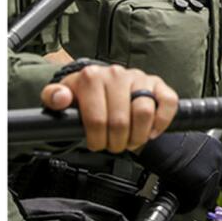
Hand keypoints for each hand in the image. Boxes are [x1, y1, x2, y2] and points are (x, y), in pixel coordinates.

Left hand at [41, 64, 178, 152]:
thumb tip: (60, 98)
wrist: (103, 85)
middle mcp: (117, 74)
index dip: (97, 139)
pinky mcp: (158, 84)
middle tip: (113, 146)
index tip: (96, 144)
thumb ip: (53, 97)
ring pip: (145, 112)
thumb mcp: (63, 96)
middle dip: (117, 141)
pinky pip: (168, 102)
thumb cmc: (84, 96)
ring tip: (131, 141)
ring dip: (138, 136)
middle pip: (121, 120)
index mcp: (92, 77)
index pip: (97, 119)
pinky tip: (152, 131)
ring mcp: (140, 78)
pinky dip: (162, 121)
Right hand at [135, 132, 221, 213]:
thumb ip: (196, 158)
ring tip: (182, 200)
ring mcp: (213, 172)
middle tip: (192, 192)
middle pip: (218, 181)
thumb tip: (192, 169)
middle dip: (206, 188)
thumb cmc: (168, 144)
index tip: (199, 180)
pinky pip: (196, 201)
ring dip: (196, 198)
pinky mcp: (204, 184)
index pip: (219, 167)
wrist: (161, 147)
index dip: (208, 176)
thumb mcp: (189, 146)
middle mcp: (218, 158)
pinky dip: (187, 205)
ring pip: (208, 194)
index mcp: (216, 146)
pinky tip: (178, 204)